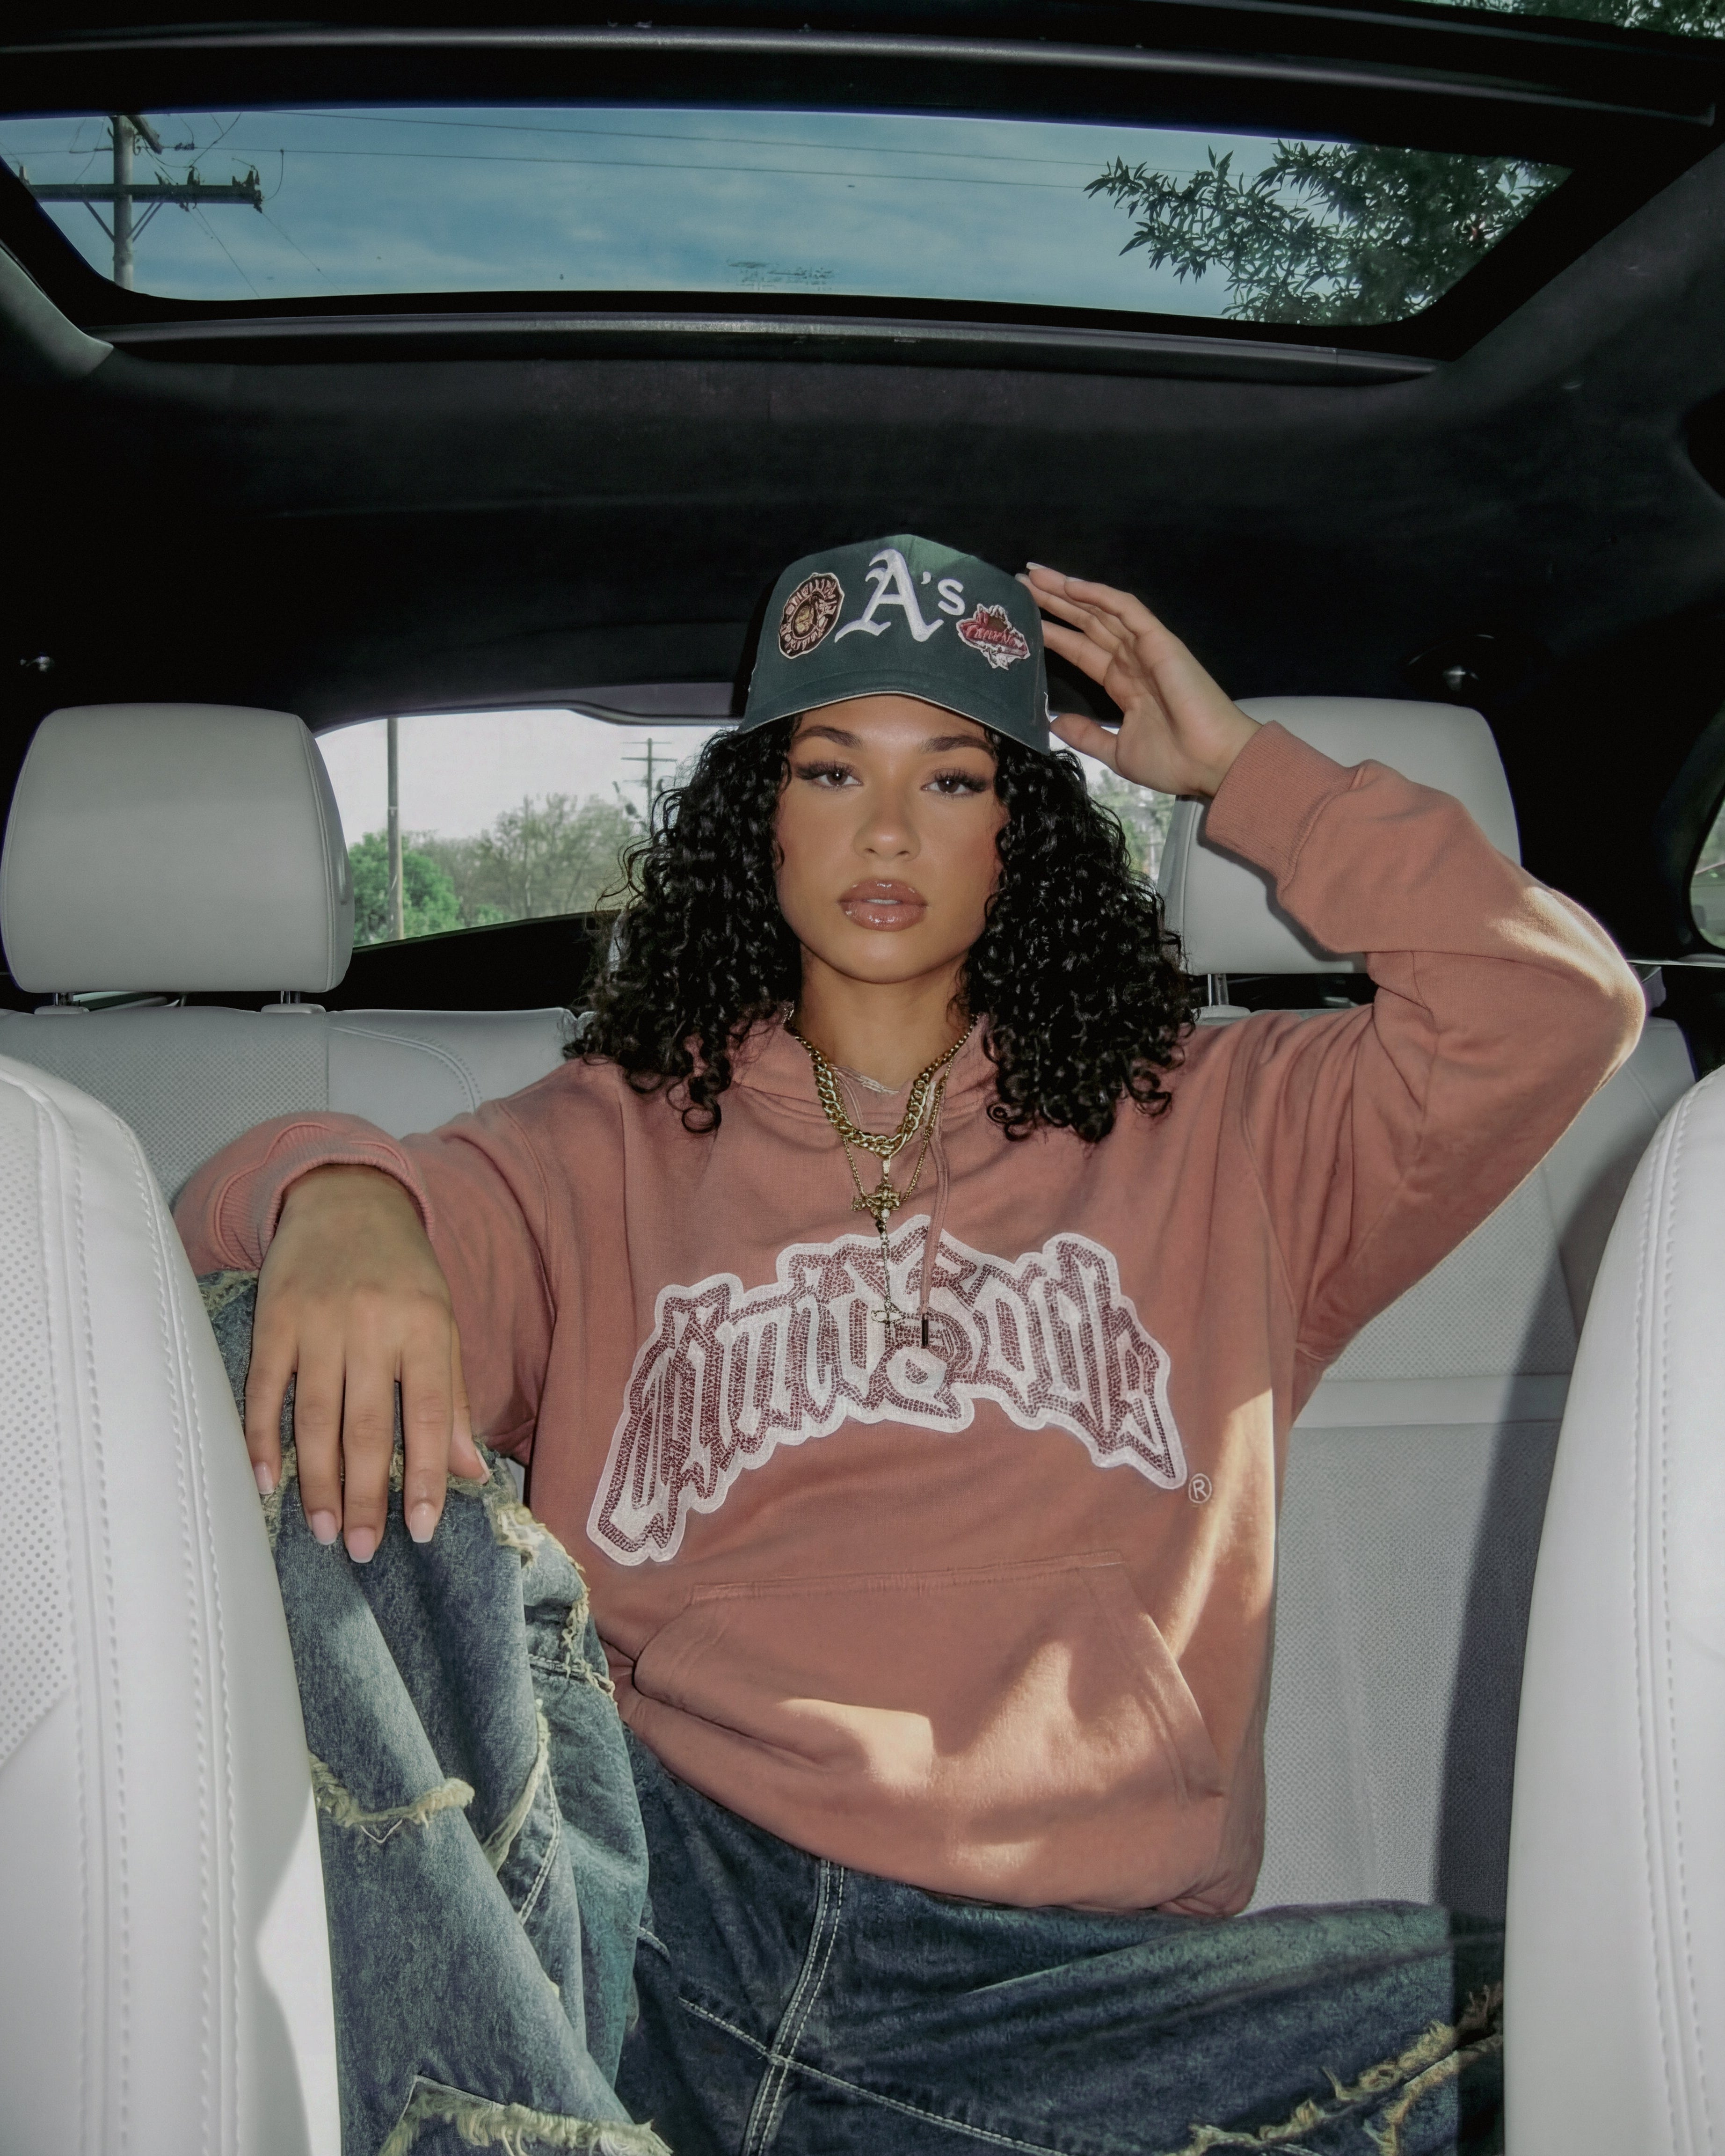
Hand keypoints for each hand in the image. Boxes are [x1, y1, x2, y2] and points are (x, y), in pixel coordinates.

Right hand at [245, 1164, 485, 1561]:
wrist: (346, 1197)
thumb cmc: (404, 1271)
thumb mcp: (443, 1322)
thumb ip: (456, 1397)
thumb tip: (470, 1472)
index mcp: (425, 1326)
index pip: (431, 1414)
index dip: (425, 1476)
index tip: (420, 1530)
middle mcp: (373, 1325)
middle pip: (367, 1425)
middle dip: (364, 1495)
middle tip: (363, 1550)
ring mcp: (318, 1322)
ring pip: (314, 1417)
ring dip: (316, 1482)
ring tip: (323, 1532)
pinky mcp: (273, 1318)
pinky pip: (264, 1388)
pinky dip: (260, 1438)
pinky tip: (265, 1482)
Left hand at [1024, 565, 1258, 797]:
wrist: (1212, 763)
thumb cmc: (1175, 762)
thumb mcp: (1117, 753)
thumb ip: (1088, 735)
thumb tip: (1055, 723)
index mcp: (1124, 684)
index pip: (1080, 651)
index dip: (1053, 633)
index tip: (1023, 622)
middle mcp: (1132, 661)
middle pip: (1085, 623)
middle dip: (1052, 603)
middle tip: (1019, 583)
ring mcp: (1146, 648)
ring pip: (1100, 609)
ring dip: (1067, 591)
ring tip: (1033, 575)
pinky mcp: (1159, 641)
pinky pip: (1126, 609)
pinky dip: (1099, 595)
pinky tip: (1070, 586)